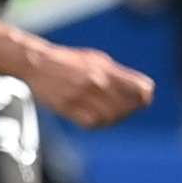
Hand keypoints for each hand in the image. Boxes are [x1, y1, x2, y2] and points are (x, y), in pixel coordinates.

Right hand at [27, 45, 154, 128]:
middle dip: (130, 109)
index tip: (142, 99)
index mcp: (106, 69)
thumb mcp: (96, 58)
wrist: (36, 65)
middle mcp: (97, 83)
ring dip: (114, 118)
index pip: (141, 89)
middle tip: (126, 108)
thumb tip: (140, 88)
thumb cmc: (67, 61)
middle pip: (128, 106)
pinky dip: (98, 123)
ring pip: (112, 117)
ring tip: (110, 113)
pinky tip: (96, 117)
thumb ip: (118, 73)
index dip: (144, 96)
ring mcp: (83, 97)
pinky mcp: (69, 109)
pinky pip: (93, 123)